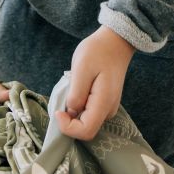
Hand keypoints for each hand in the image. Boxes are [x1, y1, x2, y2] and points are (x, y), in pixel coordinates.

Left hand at [56, 26, 135, 140]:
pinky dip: (78, 104)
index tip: (58, 110)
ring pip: (85, 121)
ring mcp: (108, 107)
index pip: (86, 131)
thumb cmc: (97, 52)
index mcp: (104, 103)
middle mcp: (108, 110)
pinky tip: (78, 87)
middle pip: (85, 129)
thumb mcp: (81, 69)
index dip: (67, 127)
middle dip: (69, 119)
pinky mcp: (104, 103)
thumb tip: (71, 112)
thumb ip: (76, 94)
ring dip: (73, 111)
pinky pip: (88, 112)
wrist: (115, 42)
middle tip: (64, 94)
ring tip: (72, 86)